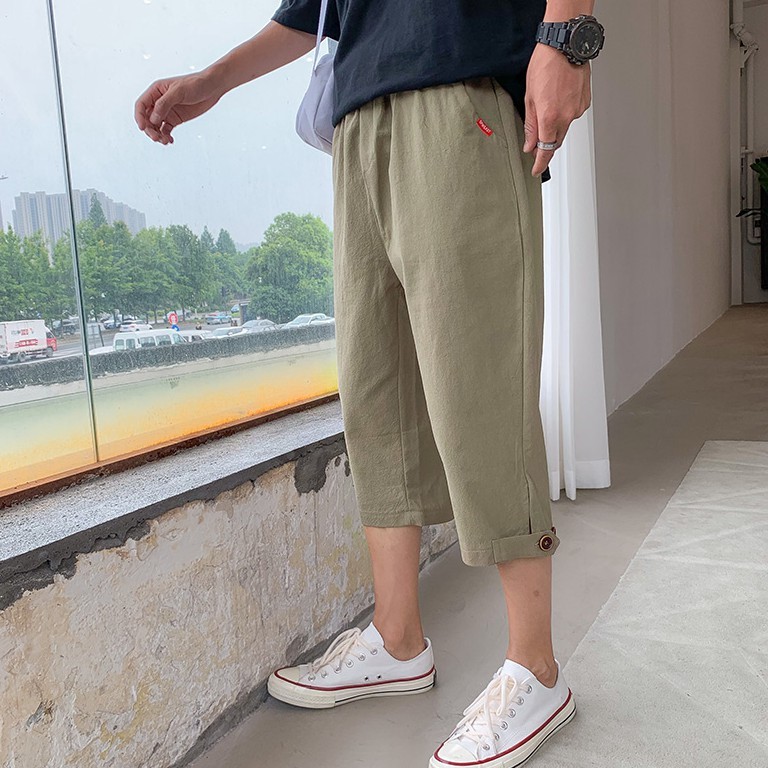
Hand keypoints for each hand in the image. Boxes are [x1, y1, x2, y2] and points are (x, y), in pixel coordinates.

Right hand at [134, 72, 223, 144]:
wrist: (212, 88)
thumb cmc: (195, 84)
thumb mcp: (179, 91)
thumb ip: (164, 103)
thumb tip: (153, 118)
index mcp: (156, 91)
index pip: (141, 105)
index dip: (139, 117)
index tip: (143, 128)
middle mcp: (159, 102)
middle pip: (147, 118)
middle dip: (150, 129)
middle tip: (156, 138)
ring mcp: (167, 111)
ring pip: (156, 126)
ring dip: (157, 135)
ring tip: (165, 141)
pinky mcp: (176, 119)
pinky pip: (166, 130)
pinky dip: (166, 136)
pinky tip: (170, 141)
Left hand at [522, 43, 591, 175]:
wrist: (565, 45)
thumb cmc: (545, 65)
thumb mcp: (529, 98)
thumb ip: (530, 125)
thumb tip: (529, 144)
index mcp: (550, 118)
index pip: (545, 151)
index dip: (539, 163)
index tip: (535, 169)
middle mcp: (567, 117)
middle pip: (556, 141)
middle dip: (546, 145)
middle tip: (536, 142)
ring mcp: (578, 110)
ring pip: (565, 128)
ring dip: (555, 126)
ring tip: (547, 106)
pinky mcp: (585, 102)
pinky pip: (573, 115)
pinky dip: (565, 113)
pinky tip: (559, 99)